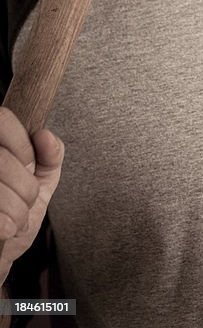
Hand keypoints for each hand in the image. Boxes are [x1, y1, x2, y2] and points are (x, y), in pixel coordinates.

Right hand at [0, 106, 64, 285]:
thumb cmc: (16, 213)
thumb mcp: (41, 181)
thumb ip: (50, 155)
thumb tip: (45, 136)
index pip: (3, 120)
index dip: (23, 147)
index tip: (29, 166)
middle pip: (4, 159)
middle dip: (26, 187)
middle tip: (24, 201)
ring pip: (1, 188)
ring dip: (17, 210)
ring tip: (14, 218)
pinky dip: (7, 225)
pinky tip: (6, 230)